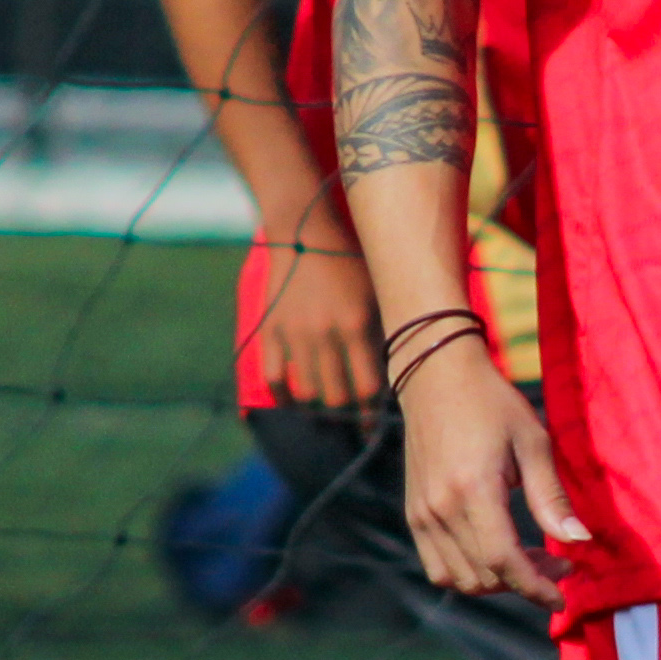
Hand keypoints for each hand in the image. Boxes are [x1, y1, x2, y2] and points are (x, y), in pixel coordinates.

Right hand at [252, 188, 384, 409]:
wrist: (304, 234)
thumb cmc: (349, 262)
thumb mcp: (375, 293)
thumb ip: (381, 332)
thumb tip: (391, 375)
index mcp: (356, 324)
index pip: (367, 387)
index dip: (372, 413)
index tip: (374, 425)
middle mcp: (324, 334)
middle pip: (337, 396)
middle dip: (348, 413)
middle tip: (354, 420)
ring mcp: (294, 334)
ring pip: (307, 393)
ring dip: (319, 406)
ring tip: (328, 411)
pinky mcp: (270, 331)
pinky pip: (273, 377)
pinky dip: (284, 395)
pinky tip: (294, 401)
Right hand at [397, 337, 578, 593]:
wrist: (436, 379)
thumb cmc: (493, 404)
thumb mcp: (533, 443)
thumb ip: (551, 498)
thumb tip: (579, 542)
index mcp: (472, 489)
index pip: (503, 561)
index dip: (535, 587)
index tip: (562, 596)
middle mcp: (440, 509)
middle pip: (484, 576)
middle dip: (526, 582)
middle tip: (557, 561)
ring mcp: (422, 514)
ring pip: (460, 580)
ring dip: (498, 582)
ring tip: (528, 558)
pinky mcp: (414, 514)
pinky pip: (438, 567)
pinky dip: (468, 574)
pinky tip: (494, 554)